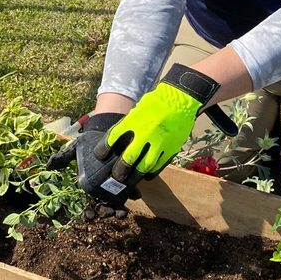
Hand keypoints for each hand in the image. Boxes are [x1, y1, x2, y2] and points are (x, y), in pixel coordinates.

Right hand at [46, 112, 139, 207]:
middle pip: (102, 208)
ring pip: (117, 204)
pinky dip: (133, 194)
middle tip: (106, 212)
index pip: (86, 207)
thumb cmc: (89, 144)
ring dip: (120, 210)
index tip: (88, 215)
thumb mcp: (74, 149)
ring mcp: (115, 186)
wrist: (106, 132)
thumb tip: (48, 166)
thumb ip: (62, 158)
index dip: (86, 214)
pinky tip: (135, 194)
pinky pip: (131, 190)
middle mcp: (101, 190)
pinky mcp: (127, 179)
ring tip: (121, 212)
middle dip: (104, 213)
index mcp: (87, 188)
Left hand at [94, 63, 229, 185]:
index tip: (100, 156)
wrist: (180, 99)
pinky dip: (151, 173)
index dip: (103, 149)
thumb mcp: (137, 110)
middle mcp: (145, 132)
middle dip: (120, 170)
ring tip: (129, 181)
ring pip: (144, 166)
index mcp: (133, 120)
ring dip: (135, 176)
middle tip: (116, 176)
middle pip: (128, 158)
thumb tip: (117, 142)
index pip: (112, 137)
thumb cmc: (156, 103)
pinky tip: (147, 175)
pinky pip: (159, 166)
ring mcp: (160, 141)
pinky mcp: (172, 148)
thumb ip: (128, 125)